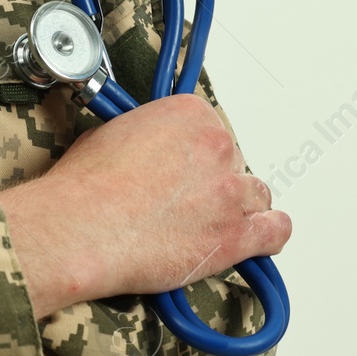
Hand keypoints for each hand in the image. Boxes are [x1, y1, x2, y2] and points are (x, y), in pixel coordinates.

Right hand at [0, 93, 290, 317]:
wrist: (82, 229)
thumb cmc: (87, 188)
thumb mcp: (110, 134)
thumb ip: (145, 137)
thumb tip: (147, 150)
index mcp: (191, 115)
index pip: (212, 131)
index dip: (196, 157)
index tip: (181, 171)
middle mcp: (218, 147)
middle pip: (235, 164)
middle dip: (213, 183)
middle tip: (183, 203)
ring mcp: (230, 192)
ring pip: (256, 197)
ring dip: (236, 209)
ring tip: (209, 224)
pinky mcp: (235, 236)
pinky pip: (275, 232)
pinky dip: (267, 236)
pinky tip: (251, 240)